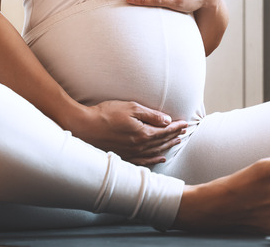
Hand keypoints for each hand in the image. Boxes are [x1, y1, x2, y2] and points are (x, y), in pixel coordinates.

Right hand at [72, 100, 187, 166]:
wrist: (84, 126)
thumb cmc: (106, 114)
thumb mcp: (131, 108)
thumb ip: (151, 115)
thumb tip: (167, 121)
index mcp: (143, 134)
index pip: (165, 130)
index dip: (177, 127)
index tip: (185, 123)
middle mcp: (140, 147)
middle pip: (162, 142)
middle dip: (174, 136)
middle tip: (184, 131)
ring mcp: (132, 154)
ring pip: (155, 152)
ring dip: (167, 146)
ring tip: (177, 142)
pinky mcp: (124, 157)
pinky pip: (144, 161)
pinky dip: (154, 160)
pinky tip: (160, 158)